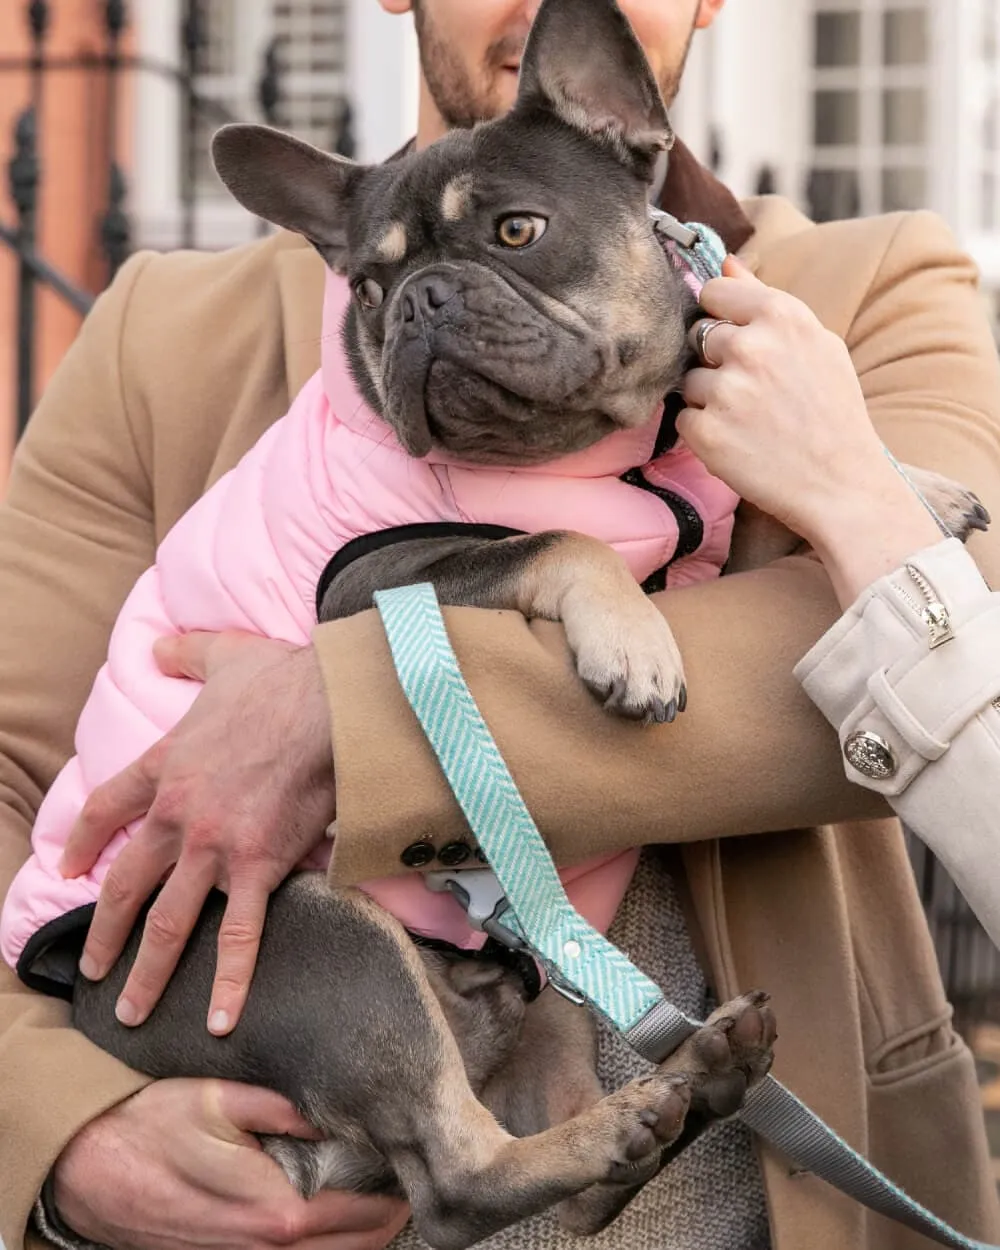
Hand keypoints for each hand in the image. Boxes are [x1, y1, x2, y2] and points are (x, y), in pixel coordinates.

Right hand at [52, 1079, 409, 1249]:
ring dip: (355, 1242)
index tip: (413, 1173)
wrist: (85, 1167)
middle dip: (384, 1221)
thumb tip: (334, 1112)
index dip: (391, 1195)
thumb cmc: (151, 1125)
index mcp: (271, 1211)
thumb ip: (284, 1106)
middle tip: (409, 1188)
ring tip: (382, 1208)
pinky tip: (332, 1228)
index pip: (355, 1214)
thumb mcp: (218, 1098)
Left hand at [61, 632, 336, 1034]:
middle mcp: (179, 816)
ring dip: (146, 970)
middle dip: (104, 930)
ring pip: (170, 921)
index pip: (109, 808)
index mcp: (166, 765)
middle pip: (126, 883)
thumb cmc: (281, 679)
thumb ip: (185, 652)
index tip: (68, 868)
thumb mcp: (223, 655)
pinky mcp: (258, 867)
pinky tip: (219, 1019)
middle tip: (90, 969)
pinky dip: (228, 980)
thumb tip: (159, 643)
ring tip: (128, 1010)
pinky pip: (239, 934)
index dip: (83, 840)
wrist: (329, 704)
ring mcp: (214, 847)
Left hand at [680, 256, 939, 545]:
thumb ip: (765, 300)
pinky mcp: (706, 432)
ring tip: (750, 421)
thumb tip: (727, 264)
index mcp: (782, 316)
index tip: (736, 341)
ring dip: (709, 400)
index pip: (713, 293)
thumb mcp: (816, 344)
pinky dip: (704, 433)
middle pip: (698, 339)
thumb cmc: (832, 412)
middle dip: (716, 364)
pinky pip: (684, 419)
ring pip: (688, 381)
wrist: (842, 483)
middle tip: (754, 394)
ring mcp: (726, 391)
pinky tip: (739, 443)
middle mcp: (750, 347)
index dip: (719, 318)